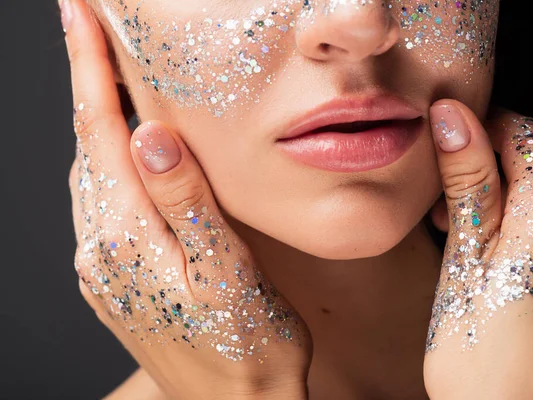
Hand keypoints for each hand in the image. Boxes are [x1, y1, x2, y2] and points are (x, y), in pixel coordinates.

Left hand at [62, 0, 310, 397]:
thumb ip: (186, 202)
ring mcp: (101, 269)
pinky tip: (120, 157)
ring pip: (90, 176)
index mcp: (128, 238)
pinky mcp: (113, 282)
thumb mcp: (227, 271)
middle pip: (87, 147)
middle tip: (88, 31)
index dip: (88, 68)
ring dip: (92, 122)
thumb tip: (149, 134)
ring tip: (102, 79)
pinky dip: (104, 166)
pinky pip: (98, 208)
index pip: (101, 132)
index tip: (78, 15)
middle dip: (84, 83)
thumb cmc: (248, 345)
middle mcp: (100, 251)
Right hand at [424, 100, 532, 398]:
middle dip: (484, 174)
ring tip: (460, 245)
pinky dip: (521, 238)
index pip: (520, 130)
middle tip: (440, 212)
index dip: (476, 130)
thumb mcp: (462, 258)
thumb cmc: (482, 355)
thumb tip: (453, 117)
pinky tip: (493, 271)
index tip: (443, 152)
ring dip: (500, 208)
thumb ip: (467, 182)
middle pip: (532, 166)